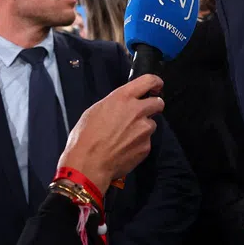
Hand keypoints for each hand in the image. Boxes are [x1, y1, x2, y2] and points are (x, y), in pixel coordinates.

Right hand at [58, 75, 163, 193]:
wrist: (89, 163)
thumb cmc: (85, 137)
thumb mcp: (94, 111)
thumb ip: (114, 104)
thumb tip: (121, 105)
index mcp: (122, 98)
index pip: (149, 81)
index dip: (155, 82)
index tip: (156, 86)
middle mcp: (137, 111)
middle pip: (158, 103)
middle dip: (153, 106)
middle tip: (142, 113)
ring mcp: (144, 130)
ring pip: (151, 124)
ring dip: (143, 128)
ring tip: (126, 136)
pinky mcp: (146, 146)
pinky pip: (146, 141)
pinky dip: (139, 143)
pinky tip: (125, 148)